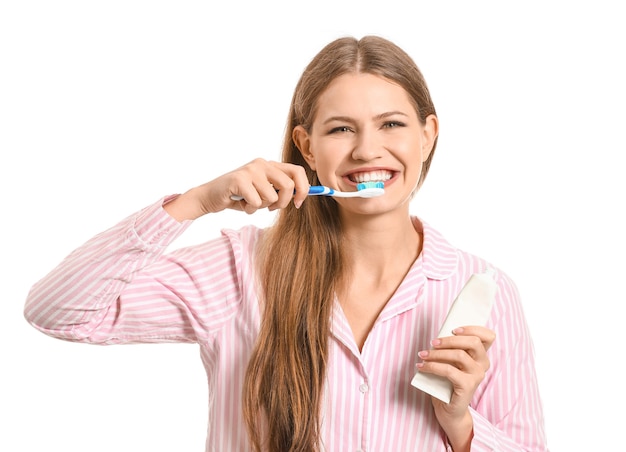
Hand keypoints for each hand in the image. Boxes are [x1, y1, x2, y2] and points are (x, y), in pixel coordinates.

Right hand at [164, 159, 309, 220]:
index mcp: (270, 165)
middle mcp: (262, 164)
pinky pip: (256, 202)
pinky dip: (250, 209)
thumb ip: (279, 190)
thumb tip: (300, 196)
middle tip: (270, 208)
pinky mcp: (239, 179)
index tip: (298, 203)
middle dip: (283, 203)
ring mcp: (250, 170)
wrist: (211, 196)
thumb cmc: (239, 196)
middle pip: (288, 185)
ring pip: (272, 197)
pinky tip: (240, 203)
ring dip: (261, 207)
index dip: (303, 189)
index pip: (297, 171)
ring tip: (249, 202)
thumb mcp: (263, 192)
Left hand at [416, 326, 495, 448]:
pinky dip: (432, 366)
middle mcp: (483, 364)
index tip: (454, 329)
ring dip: (437, 353)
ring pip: (459, 354)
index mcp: (481, 356)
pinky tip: (422, 367)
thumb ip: (451, 349)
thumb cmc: (448, 382)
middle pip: (473, 342)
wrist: (449, 410)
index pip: (488, 336)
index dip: (473, 328)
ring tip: (423, 355)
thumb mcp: (451, 362)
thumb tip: (438, 337)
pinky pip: (449, 370)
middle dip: (450, 339)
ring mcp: (477, 375)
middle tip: (433, 342)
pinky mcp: (468, 385)